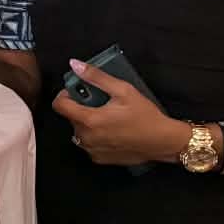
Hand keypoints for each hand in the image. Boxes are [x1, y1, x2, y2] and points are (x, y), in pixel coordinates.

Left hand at [51, 59, 187, 165]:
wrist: (164, 142)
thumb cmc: (145, 116)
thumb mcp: (123, 90)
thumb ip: (96, 77)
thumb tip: (75, 65)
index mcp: (89, 120)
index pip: (59, 106)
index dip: (65, 95)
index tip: (77, 91)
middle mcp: (86, 138)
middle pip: (71, 117)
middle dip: (81, 107)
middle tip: (101, 102)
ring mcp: (92, 150)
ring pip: (79, 131)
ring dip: (87, 122)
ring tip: (108, 117)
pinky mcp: (99, 159)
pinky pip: (89, 143)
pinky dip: (95, 135)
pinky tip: (112, 130)